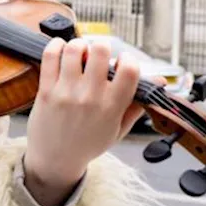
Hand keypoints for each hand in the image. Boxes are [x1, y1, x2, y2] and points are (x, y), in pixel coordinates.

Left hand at [23, 38, 142, 204]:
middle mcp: (91, 97)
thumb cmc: (88, 144)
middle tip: (99, 52)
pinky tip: (61, 47)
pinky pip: (50, 57)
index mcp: (112, 107)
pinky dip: (56, 45)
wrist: (56, 159)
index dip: (128, 58)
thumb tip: (159, 82)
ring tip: (80, 52)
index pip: (129, 70)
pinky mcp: (46, 90)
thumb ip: (137, 105)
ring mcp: (66, 92)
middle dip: (102, 46)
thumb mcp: (119, 130)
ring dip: (79, 45)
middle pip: (100, 52)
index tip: (122, 60)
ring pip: (74, 50)